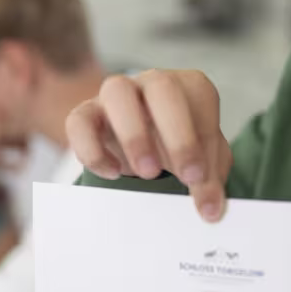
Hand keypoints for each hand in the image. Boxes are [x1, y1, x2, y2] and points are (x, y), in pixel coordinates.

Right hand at [66, 70, 231, 221]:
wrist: (142, 146)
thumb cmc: (177, 148)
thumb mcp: (202, 162)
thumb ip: (209, 179)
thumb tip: (210, 209)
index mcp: (189, 86)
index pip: (200, 99)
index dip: (203, 138)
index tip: (200, 178)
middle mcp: (153, 82)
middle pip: (162, 87)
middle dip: (177, 133)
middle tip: (186, 177)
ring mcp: (116, 94)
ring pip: (116, 90)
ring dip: (134, 134)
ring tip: (149, 174)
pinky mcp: (86, 114)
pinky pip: (79, 121)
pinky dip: (92, 148)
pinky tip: (113, 174)